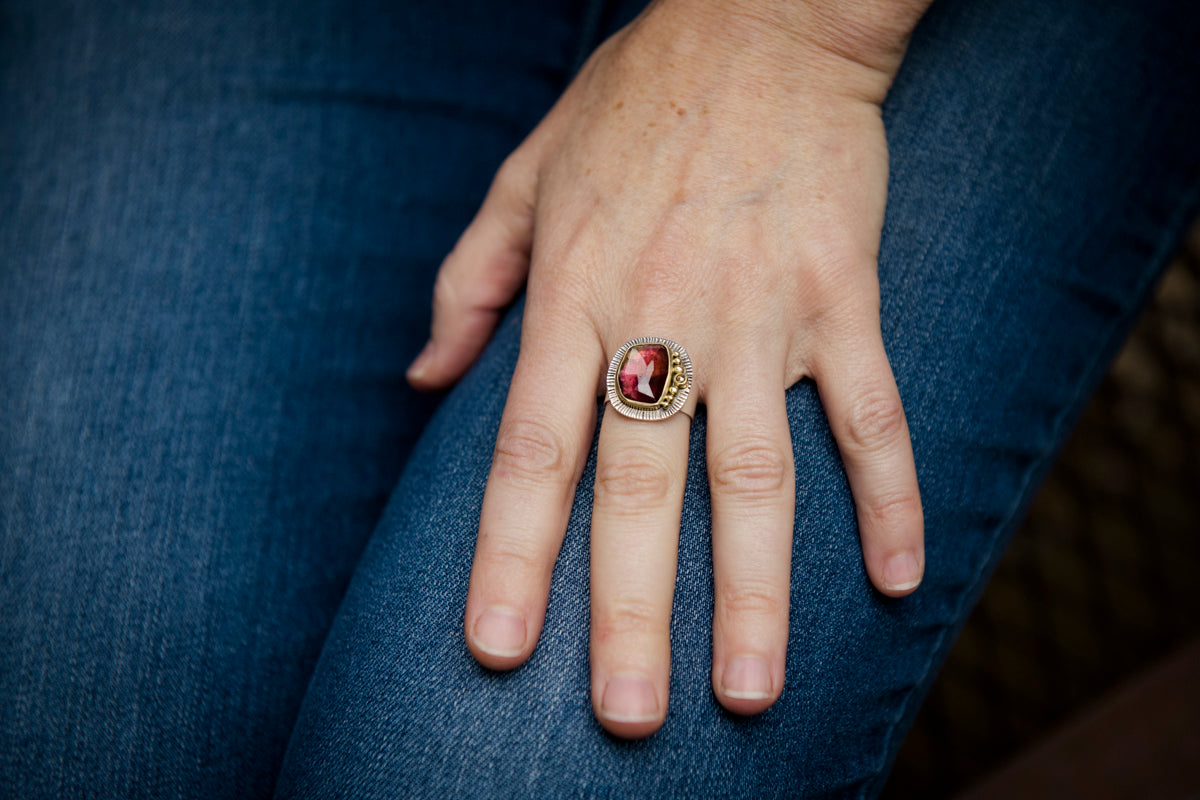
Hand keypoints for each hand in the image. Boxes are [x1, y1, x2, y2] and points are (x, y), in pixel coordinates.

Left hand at [408, 0, 927, 737]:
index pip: (531, 452)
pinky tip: (899, 583)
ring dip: (756, 592)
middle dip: (629, 613)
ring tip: (751, 691)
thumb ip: (468, 280)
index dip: (510, 555)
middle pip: (641, 492)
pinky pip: (874, 416)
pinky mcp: (845, 299)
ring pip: (757, 478)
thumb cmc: (635, 101)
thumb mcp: (524, 174)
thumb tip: (424, 379)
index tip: (497, 648)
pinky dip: (890, 499)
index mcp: (574, 298)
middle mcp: (662, 321)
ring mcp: (763, 316)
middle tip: (625, 717)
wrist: (764, 20)